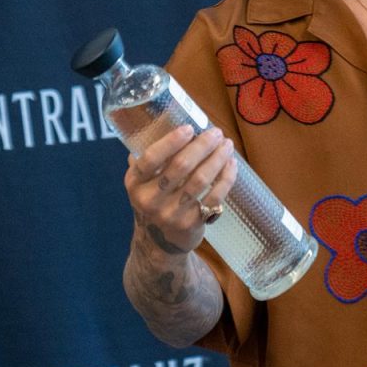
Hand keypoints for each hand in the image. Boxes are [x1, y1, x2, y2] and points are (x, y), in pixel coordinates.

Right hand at [123, 125, 236, 257]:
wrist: (158, 242)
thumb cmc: (153, 201)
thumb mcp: (141, 182)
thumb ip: (149, 158)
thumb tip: (164, 124)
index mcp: (134, 183)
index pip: (150, 159)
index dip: (171, 142)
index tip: (189, 128)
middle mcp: (150, 200)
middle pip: (180, 167)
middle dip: (202, 146)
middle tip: (216, 132)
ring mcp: (171, 214)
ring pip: (200, 180)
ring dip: (217, 159)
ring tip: (227, 145)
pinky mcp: (191, 224)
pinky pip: (214, 197)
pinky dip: (226, 178)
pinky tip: (231, 164)